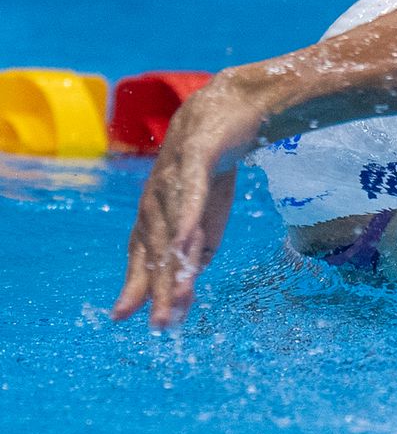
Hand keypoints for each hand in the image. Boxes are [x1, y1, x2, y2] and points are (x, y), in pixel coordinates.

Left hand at [111, 73, 260, 326]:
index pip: (144, 255)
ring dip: (172, 267)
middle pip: (154, 250)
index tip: (129, 320)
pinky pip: (190, 195)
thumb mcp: (209, 212)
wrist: (230, 108)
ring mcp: (171, 178)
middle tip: (159, 325)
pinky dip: (186, 221)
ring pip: (170, 230)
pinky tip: (184, 245)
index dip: (136, 286)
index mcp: (157, 212)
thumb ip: (196, 244)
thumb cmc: (215, 162)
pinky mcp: (194, 158)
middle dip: (154, 289)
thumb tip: (187, 279)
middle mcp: (155, 197)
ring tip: (177, 298)